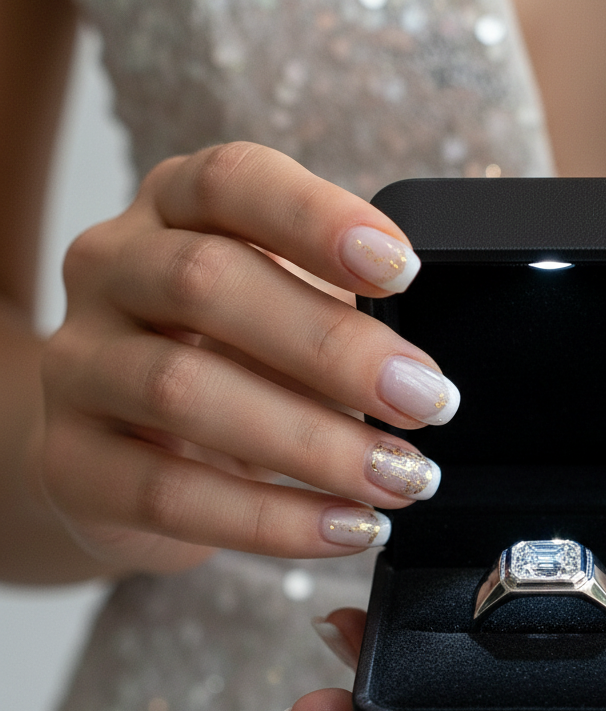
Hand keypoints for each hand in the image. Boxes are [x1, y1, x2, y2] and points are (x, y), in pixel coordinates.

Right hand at [31, 142, 458, 573]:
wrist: (122, 453)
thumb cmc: (225, 365)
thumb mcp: (282, 319)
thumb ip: (335, 315)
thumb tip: (421, 371)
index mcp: (171, 211)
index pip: (232, 182)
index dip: (317, 220)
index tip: (403, 271)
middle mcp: (110, 271)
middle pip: (207, 283)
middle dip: (335, 349)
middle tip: (428, 401)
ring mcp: (78, 365)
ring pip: (184, 392)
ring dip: (315, 443)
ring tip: (400, 477)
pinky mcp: (72, 463)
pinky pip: (171, 495)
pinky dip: (274, 520)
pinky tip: (346, 527)